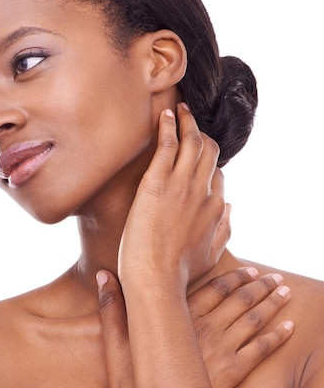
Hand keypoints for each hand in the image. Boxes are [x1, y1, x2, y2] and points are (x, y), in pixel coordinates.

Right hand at [97, 267, 293, 387]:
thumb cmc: (128, 376)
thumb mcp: (114, 336)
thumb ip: (111, 304)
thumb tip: (102, 276)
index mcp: (180, 315)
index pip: (214, 289)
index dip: (233, 277)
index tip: (249, 270)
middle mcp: (204, 327)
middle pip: (239, 300)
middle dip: (260, 286)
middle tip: (274, 276)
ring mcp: (220, 349)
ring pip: (253, 320)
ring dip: (272, 304)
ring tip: (285, 291)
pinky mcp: (232, 372)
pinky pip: (260, 350)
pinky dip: (277, 337)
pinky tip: (289, 328)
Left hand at [119, 104, 228, 290]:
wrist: (156, 279)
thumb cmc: (178, 272)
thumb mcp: (211, 255)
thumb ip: (225, 231)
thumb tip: (230, 209)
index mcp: (216, 208)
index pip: (216, 173)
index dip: (207, 161)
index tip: (196, 153)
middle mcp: (203, 191)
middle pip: (209, 151)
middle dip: (201, 133)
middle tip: (190, 120)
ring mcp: (181, 185)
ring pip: (192, 141)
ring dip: (188, 121)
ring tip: (181, 108)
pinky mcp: (157, 182)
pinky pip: (167, 144)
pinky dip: (169, 125)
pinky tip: (165, 114)